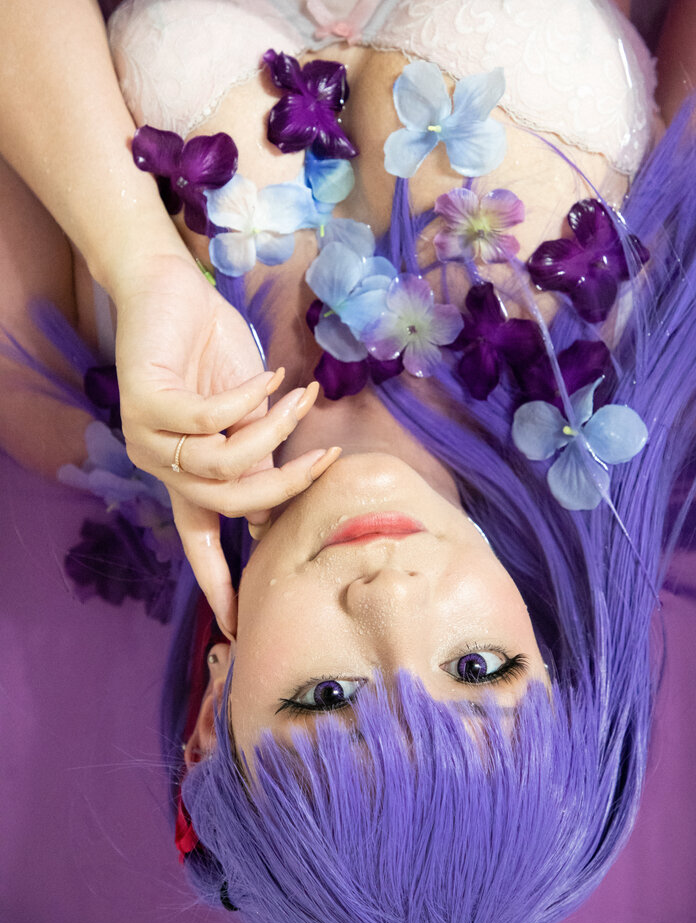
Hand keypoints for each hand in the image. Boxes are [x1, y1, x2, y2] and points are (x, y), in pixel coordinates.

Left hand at [113, 253, 338, 634]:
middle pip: (228, 504)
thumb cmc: (213, 353)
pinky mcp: (145, 402)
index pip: (200, 541)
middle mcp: (161, 465)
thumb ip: (259, 456)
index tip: (237, 628)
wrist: (171, 294)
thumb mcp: (247, 415)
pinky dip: (250, 398)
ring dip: (274, 431)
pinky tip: (271, 376)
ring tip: (297, 397)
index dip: (218, 584)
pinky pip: (211, 419)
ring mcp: (148, 437)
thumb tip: (278, 504)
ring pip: (223, 465)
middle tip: (324, 458)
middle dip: (284, 485)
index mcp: (184, 475)